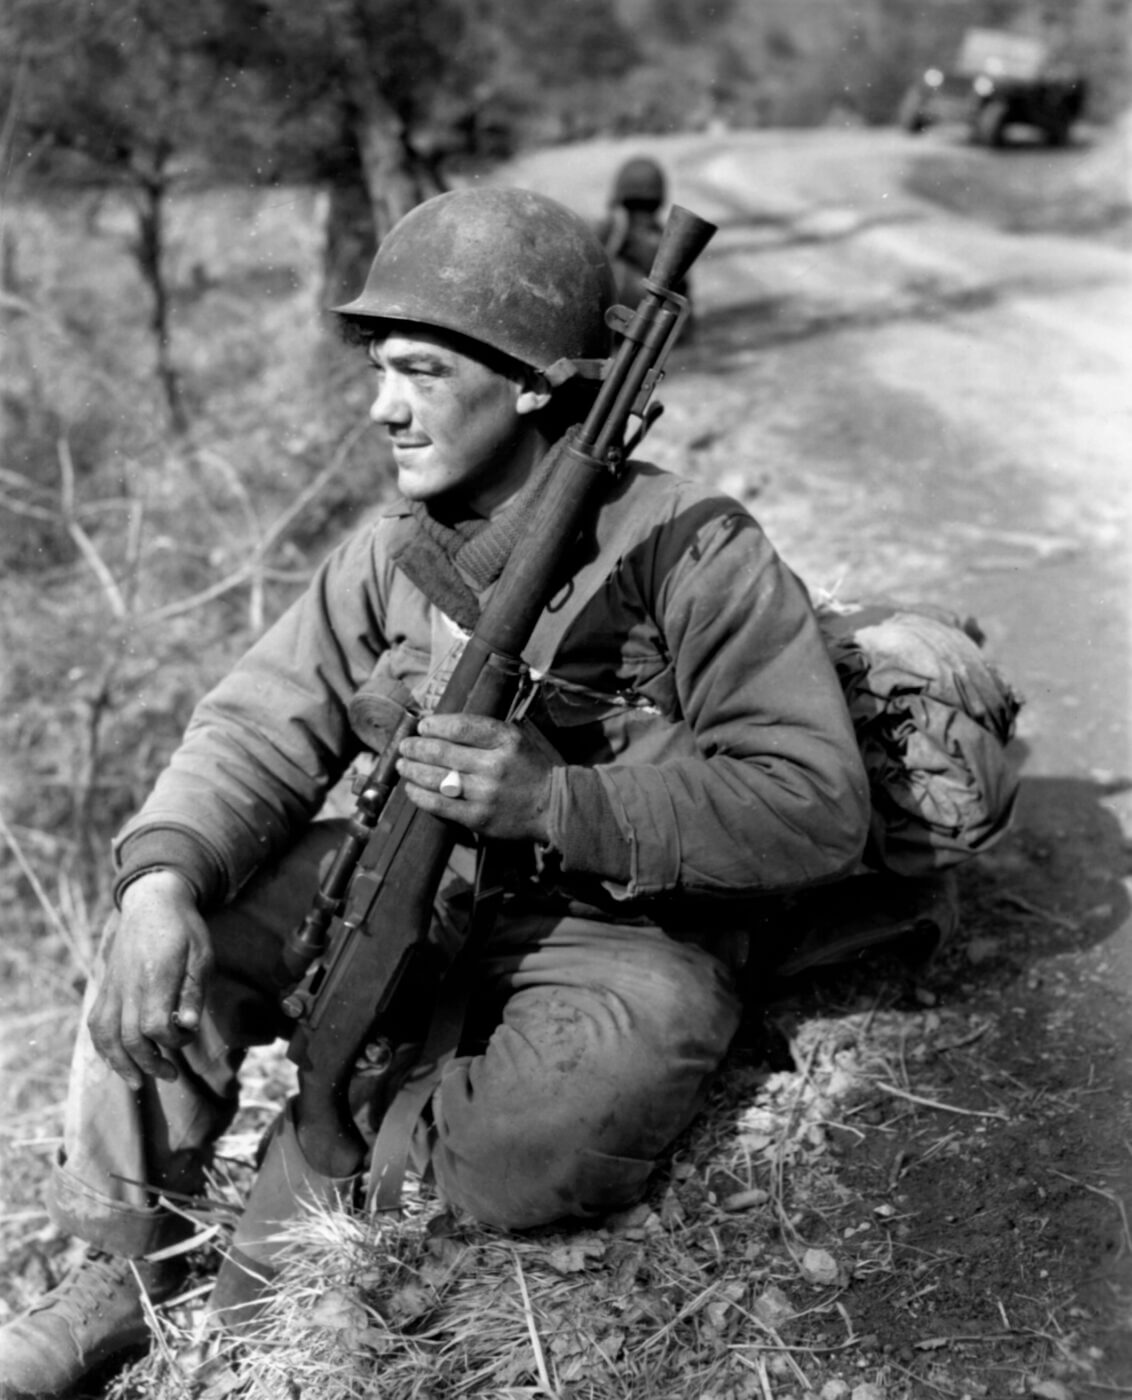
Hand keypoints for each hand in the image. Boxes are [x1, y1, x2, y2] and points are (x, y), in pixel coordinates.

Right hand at [87, 870, 214, 1089]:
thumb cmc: (184, 930)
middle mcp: (127, 986)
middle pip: (129, 1038)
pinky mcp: (105, 987)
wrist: (152, 901)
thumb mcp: (201, 955)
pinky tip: (117, 1060)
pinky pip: (96, 1023)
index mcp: (155, 977)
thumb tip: (186, 1025)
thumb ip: (193, 992)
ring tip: (138, 1081)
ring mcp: (112, 987)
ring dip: (120, 1063)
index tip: (188, 1036)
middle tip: (171, 1075)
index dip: (172, 1041)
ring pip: (106, 1035)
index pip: (155, 1026)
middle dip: (150, 1063)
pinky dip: (103, 1046)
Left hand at [397, 713, 553, 841]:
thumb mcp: (515, 739)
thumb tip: (437, 725)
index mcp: (505, 740)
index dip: (434, 725)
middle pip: (442, 752)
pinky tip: (411, 789)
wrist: (553, 806)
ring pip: (436, 778)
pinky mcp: (478, 818)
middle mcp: (495, 765)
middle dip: (416, 747)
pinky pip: (439, 805)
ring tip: (403, 765)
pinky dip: (420, 796)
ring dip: (412, 770)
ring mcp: (486, 794)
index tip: (422, 726)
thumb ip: (482, 731)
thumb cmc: (529, 768)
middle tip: (405, 745)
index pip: (460, 727)